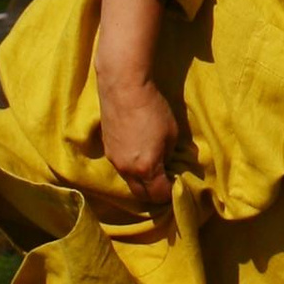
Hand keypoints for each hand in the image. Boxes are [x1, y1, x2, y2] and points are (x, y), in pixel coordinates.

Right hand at [97, 66, 185, 211]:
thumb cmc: (153, 109)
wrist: (123, 88)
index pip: (159, 195)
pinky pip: (121, 167)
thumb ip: (168, 155)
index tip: (177, 186)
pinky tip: (138, 152)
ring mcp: (114, 160)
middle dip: (154, 193)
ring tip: (152, 167)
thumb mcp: (171, 134)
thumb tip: (165, 163)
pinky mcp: (107, 149)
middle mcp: (127, 170)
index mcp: (146, 169)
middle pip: (141, 195)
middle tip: (165, 182)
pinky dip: (131, 167)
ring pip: (129, 181)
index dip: (170, 194)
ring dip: (141, 180)